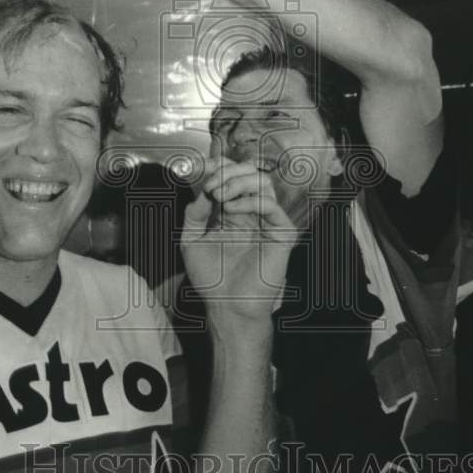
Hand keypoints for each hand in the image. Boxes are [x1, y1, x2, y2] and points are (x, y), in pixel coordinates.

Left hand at [181, 157, 297, 323]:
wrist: (226, 305)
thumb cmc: (211, 278)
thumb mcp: (190, 240)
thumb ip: (195, 213)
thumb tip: (203, 189)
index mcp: (233, 211)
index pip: (233, 176)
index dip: (220, 167)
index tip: (203, 169)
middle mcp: (252, 212)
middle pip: (250, 173)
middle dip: (227, 172)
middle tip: (210, 185)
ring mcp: (267, 222)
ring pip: (263, 183)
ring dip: (237, 183)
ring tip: (218, 195)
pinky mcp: (281, 233)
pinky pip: (270, 206)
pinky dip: (248, 201)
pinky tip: (230, 209)